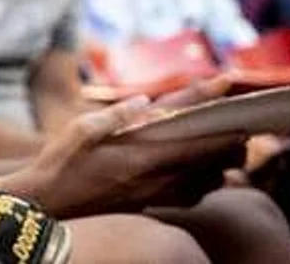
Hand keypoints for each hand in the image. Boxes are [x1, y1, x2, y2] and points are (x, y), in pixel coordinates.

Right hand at [0, 95, 246, 217]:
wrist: (49, 204)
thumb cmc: (61, 164)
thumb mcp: (81, 130)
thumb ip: (116, 116)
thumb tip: (143, 100)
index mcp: (141, 156)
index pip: (192, 134)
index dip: (213, 110)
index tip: (228, 85)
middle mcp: (156, 178)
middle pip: (211, 159)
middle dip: (230, 139)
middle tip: (239, 119)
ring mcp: (156, 194)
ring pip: (208, 181)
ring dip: (221, 161)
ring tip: (227, 142)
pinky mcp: (152, 204)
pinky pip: (192, 195)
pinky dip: (205, 181)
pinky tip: (200, 170)